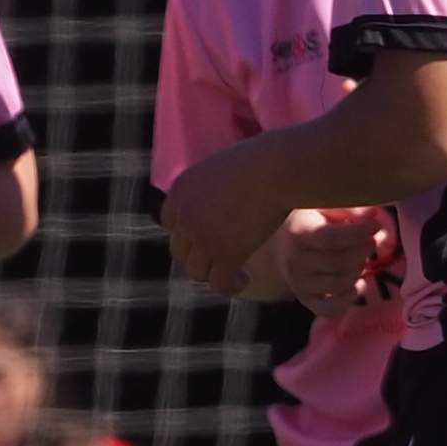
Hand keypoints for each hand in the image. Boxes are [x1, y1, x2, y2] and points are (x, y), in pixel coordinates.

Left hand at [158, 140, 285, 301]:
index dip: (188, 233)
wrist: (276, 167)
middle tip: (225, 256)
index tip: (208, 237)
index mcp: (180, 190)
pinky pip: (218, 283)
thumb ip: (216, 186)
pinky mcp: (225, 253)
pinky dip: (230, 285)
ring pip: (196, 271)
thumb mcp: (226, 167)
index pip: (170, 223)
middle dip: (200, 255)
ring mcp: (202, 237)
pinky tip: (245, 278)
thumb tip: (227, 199)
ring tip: (238, 271)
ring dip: (214, 273)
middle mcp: (185, 215)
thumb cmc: (262, 160)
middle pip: (180, 250)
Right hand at [267, 206, 398, 313]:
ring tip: (361, 258)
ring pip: (340, 284)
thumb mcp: (323, 206)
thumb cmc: (307, 221)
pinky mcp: (306, 300)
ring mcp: (299, 284)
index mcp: (299, 234)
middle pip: (339, 262)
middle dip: (363, 251)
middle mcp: (296, 261)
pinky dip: (349, 299)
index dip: (359, 232)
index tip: (376, 225)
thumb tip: (374, 214)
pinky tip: (358, 284)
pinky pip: (331, 309)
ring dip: (359, 271)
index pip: (332, 238)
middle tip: (372, 241)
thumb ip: (348, 208)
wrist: (279, 245)